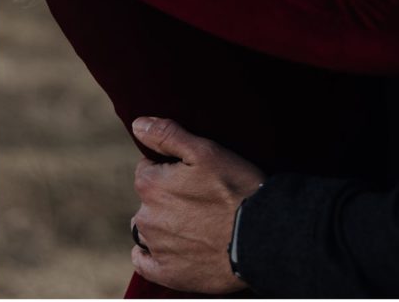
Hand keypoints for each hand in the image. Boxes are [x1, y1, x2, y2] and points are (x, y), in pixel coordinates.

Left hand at [130, 117, 264, 294]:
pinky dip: (153, 254)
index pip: (147, 169)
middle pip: (148, 199)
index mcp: (151, 185)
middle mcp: (146, 217)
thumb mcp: (206, 151)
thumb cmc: (235, 188)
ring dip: (164, 222)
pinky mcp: (167, 273)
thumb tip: (138, 124)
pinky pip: (144, 262)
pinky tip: (174, 247)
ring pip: (149, 228)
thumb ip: (167, 135)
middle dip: (166, 196)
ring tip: (196, 221)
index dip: (170, 169)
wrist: (260, 236)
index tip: (193, 174)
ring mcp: (155, 248)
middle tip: (200, 198)